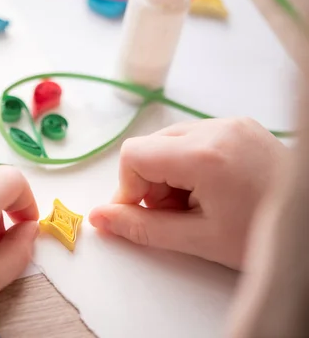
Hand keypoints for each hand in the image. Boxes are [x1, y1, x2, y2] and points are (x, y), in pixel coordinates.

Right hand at [89, 117, 288, 269]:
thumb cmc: (265, 237)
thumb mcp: (199, 240)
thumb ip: (142, 228)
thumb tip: (98, 218)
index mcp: (206, 154)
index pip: (134, 154)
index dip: (128, 187)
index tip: (144, 213)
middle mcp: (218, 128)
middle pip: (150, 146)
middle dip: (151, 182)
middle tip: (176, 213)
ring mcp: (232, 123)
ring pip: (170, 142)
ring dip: (169, 173)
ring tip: (198, 203)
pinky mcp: (240, 126)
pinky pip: (194, 137)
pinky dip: (189, 163)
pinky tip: (210, 189)